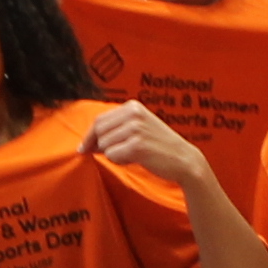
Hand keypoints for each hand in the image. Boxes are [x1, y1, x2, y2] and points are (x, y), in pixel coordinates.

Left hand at [80, 99, 211, 194]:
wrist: (183, 159)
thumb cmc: (158, 146)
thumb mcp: (138, 128)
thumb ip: (116, 129)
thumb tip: (87, 143)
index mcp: (132, 107)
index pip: (99, 120)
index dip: (89, 136)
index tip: (84, 148)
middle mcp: (133, 114)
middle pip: (98, 132)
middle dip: (100, 146)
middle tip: (117, 154)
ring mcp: (135, 128)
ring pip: (104, 145)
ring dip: (113, 154)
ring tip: (133, 154)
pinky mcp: (137, 145)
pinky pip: (112, 155)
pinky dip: (119, 161)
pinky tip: (135, 159)